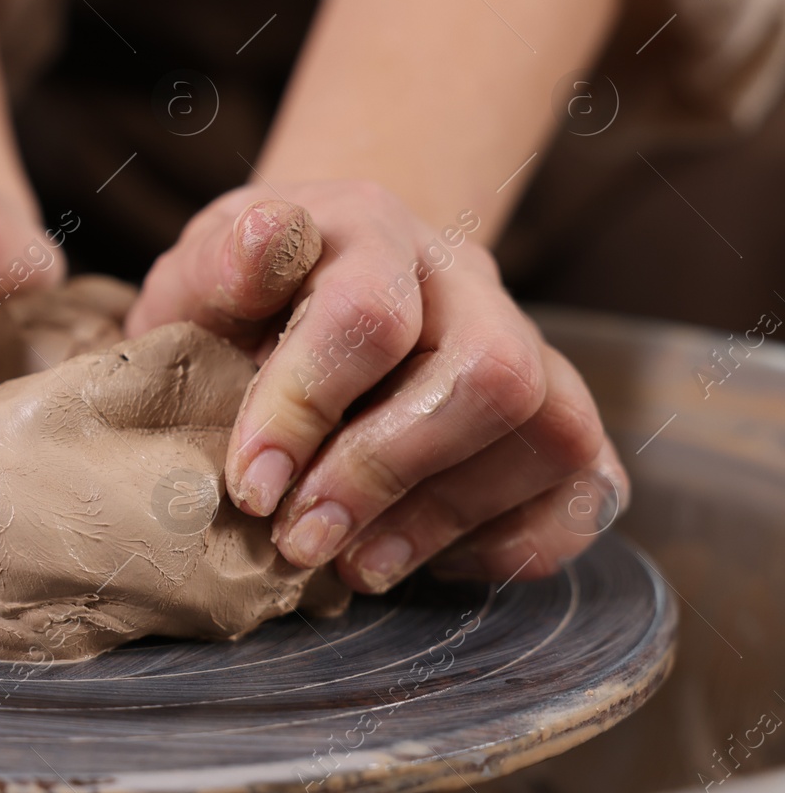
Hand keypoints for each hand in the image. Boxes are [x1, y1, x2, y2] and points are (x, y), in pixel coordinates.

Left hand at [127, 180, 626, 593]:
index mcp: (368, 227)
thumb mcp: (201, 276)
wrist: (301, 288)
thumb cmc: (241, 300)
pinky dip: (521, 540)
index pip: (368, 312)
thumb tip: (266, 241)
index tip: (250, 487)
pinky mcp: (555, 409)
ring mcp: (523, 339)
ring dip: (443, 517)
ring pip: (549, 429)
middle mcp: (462, 276)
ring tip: (351, 565)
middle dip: (386, 473)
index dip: (308, 407)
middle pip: (487, 371)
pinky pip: (590, 483)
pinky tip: (431, 559)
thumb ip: (217, 267)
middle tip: (300, 541)